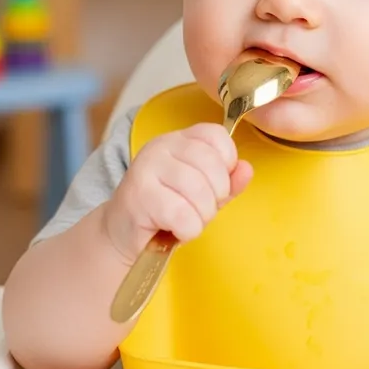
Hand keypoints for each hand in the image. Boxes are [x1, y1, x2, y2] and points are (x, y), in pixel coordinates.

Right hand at [102, 123, 252, 262]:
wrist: (122, 233)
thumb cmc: (167, 209)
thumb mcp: (204, 192)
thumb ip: (228, 181)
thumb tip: (247, 169)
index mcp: (179, 139)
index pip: (216, 135)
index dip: (227, 161)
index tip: (219, 183)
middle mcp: (161, 147)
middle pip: (211, 165)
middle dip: (216, 197)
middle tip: (201, 210)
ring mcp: (147, 168)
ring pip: (199, 192)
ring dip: (201, 216)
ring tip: (187, 221)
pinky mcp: (139, 196)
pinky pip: (182, 215)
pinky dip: (187, 230)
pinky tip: (175, 230)